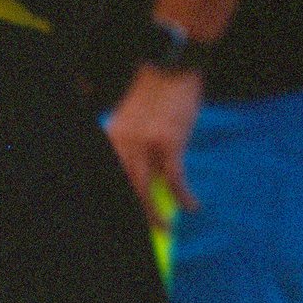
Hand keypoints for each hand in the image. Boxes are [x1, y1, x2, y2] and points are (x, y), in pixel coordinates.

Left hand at [106, 63, 202, 228]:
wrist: (172, 69)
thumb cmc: (157, 99)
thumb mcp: (135, 124)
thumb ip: (132, 150)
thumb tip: (144, 184)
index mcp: (111, 140)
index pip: (109, 179)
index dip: (116, 204)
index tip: (133, 222)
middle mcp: (122, 144)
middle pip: (123, 190)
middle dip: (136, 217)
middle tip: (149, 233)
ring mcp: (144, 143)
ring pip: (142, 191)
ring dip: (154, 216)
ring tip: (166, 229)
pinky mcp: (169, 141)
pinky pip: (175, 179)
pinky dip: (184, 197)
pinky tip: (193, 206)